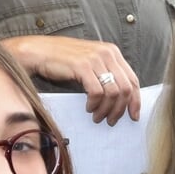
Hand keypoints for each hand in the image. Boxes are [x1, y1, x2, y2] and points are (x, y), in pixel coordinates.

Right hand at [0, 35, 141, 124]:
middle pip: (126, 88)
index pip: (133, 80)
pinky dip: (95, 104)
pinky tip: (88, 108)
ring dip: (106, 109)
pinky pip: (97, 92)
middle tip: (110, 121)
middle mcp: (107, 53)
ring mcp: (95, 59)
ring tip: (97, 117)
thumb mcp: (90, 64)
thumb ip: (106, 75)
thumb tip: (120, 99)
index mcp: (112, 52)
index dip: (136, 101)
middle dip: (120, 109)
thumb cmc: (63, 61)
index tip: (133, 116)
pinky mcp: (83, 66)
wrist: (39, 52)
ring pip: (113, 92)